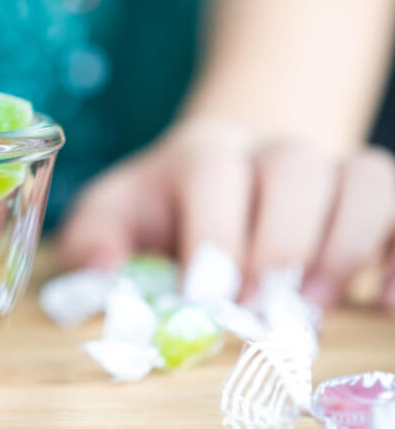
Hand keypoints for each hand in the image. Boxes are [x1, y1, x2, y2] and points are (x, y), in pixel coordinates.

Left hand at [56, 119, 394, 309]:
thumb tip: (103, 271)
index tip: (206, 295)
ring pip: (362, 176)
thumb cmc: (162, 206)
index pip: (214, 170)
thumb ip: (93, 237)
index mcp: (203, 151)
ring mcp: (328, 167)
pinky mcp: (367, 194)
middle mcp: (270, 148)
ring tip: (312, 307)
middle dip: (279, 243)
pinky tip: (386, 304)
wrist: (222, 173)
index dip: (215, 230)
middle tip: (258, 310)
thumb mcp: (112, 214)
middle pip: (293, 167)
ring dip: (344, 246)